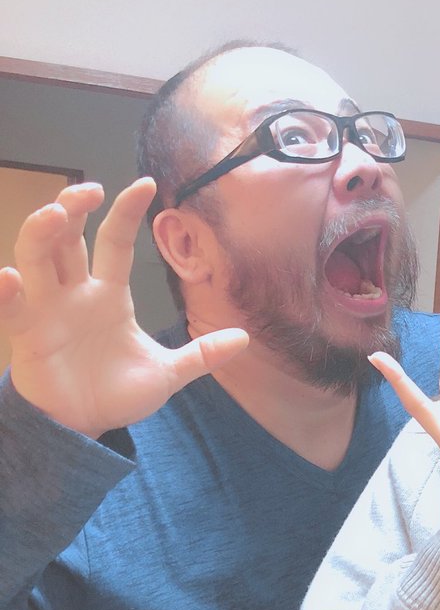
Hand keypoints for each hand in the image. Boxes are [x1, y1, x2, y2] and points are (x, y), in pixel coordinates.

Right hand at [0, 178, 247, 436]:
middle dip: (73, 209)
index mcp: (109, 294)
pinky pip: (11, 309)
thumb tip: (245, 338)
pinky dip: (5, 293)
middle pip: (67, 238)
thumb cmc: (117, 392)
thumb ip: (201, 355)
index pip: (114, 242)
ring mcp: (47, 310)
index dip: (126, 213)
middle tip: (89, 190)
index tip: (146, 184)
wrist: (87, 425)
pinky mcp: (26, 335)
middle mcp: (75, 293)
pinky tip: (9, 278)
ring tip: (52, 213)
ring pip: (35, 258)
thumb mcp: (166, 373)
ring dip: (39, 233)